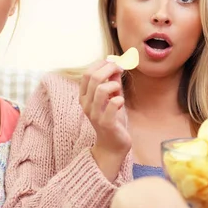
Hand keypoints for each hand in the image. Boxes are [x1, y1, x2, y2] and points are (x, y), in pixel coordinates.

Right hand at [80, 60, 131, 179]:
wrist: (113, 145)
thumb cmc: (112, 119)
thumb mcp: (112, 97)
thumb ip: (113, 81)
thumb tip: (116, 63)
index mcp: (84, 96)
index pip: (87, 73)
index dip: (101, 63)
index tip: (115, 62)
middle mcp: (86, 104)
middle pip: (93, 77)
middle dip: (110, 68)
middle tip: (122, 69)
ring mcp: (94, 114)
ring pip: (101, 89)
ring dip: (114, 85)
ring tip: (119, 92)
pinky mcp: (106, 123)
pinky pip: (113, 104)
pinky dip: (120, 100)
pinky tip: (121, 104)